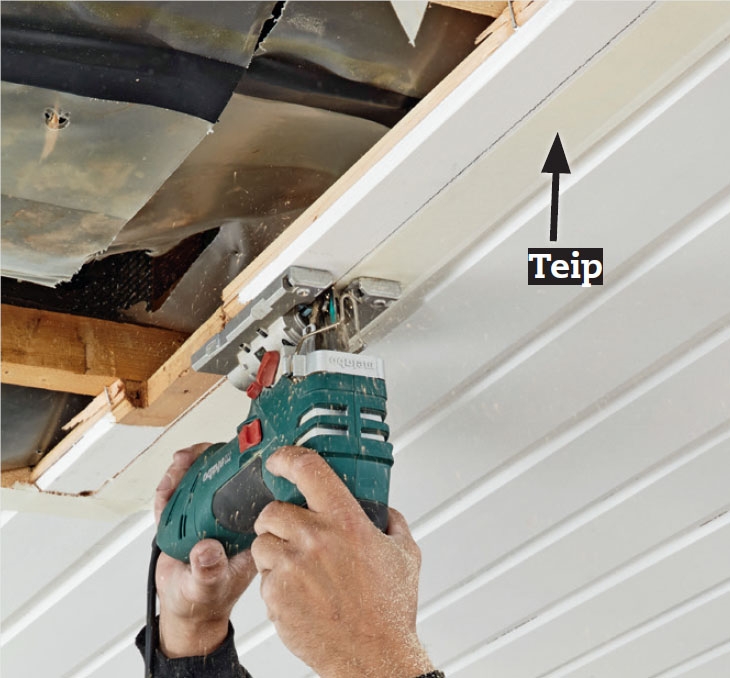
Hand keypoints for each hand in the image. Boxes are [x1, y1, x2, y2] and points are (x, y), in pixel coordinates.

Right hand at [154, 444, 257, 657]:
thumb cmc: (205, 600)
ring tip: (179, 463)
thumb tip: (207, 551)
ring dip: (190, 466)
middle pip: (227, 475)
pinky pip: (180, 493)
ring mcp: (209, 515)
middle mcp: (231, 517)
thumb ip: (206, 571)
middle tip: (194, 456)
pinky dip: (171, 483)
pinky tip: (167, 483)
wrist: (186, 608)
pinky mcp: (187, 517)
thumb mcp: (205, 588)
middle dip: (211, 459)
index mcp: (248, 529)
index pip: (253, 489)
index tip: (231, 455)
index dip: (244, 467)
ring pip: (203, 478)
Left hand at [252, 446, 434, 677]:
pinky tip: (299, 592)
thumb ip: (392, 522)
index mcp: (345, 521)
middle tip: (291, 531)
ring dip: (274, 550)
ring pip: (262, 543)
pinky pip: (264, 577)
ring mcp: (291, 567)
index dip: (287, 458)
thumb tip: (382, 510)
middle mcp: (314, 538)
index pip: (307, 469)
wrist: (374, 656)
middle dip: (278, 518)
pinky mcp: (276, 595)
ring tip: (297, 566)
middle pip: (272, 510)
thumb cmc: (389, 609)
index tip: (279, 460)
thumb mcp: (405, 554)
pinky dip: (276, 581)